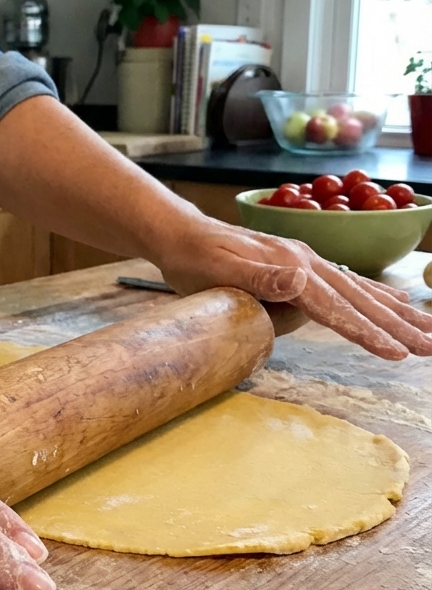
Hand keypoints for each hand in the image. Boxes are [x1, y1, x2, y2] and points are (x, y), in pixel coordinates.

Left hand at [157, 211, 431, 360]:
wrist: (181, 235)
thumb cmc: (195, 261)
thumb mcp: (219, 271)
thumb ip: (260, 278)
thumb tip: (301, 280)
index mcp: (292, 266)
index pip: (336, 307)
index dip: (366, 332)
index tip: (395, 354)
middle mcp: (307, 261)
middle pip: (360, 298)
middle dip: (398, 325)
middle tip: (431, 348)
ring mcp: (307, 261)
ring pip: (362, 291)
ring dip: (397, 313)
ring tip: (428, 331)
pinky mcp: (302, 265)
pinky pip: (349, 284)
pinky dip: (376, 296)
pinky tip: (394, 304)